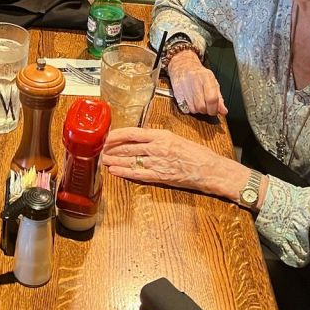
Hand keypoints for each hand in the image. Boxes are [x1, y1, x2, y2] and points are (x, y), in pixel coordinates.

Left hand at [102, 128, 220, 191]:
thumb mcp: (176, 138)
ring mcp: (158, 163)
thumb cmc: (196, 153)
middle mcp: (157, 148)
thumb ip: (158, 138)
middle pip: (128, 147)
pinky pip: (138, 174)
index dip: (116, 135)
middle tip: (99, 148)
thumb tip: (140, 138)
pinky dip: (124, 172)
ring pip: (130, 160)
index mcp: (161, 135)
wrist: (210, 169)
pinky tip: (114, 171)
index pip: (132, 133)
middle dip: (111, 148)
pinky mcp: (160, 176)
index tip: (106, 135)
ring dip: (114, 160)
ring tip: (102, 159)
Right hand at [167, 51, 226, 115]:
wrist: (183, 65)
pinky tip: (190, 101)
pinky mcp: (176, 92)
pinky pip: (185, 108)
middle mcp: (195, 81)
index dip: (214, 109)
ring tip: (198, 102)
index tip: (215, 111)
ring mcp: (184, 86)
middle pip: (202, 106)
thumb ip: (219, 97)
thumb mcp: (212, 82)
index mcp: (206, 77)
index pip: (212, 98)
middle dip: (206, 110)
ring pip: (193, 109)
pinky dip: (189, 108)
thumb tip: (223, 111)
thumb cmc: (199, 75)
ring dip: (197, 110)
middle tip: (206, 106)